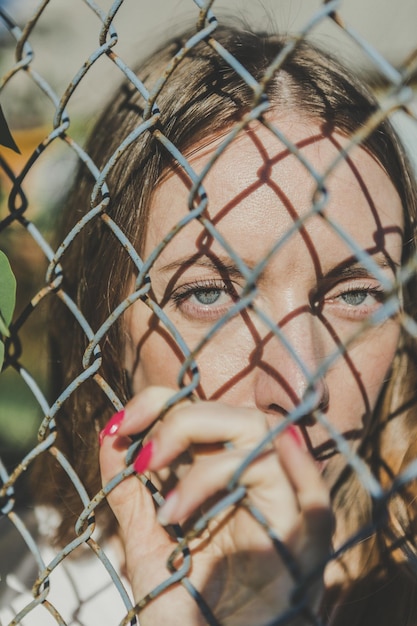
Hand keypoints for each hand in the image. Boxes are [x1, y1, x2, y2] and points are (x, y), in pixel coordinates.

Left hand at [99, 386, 331, 624]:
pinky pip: (311, 496)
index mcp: (224, 479)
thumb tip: (107, 436)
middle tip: (144, 457)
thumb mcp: (147, 544)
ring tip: (170, 510)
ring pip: (265, 440)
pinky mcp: (304, 542)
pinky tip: (236, 479)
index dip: (161, 403)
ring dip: (209, 463)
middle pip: (240, 416)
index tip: (118, 425)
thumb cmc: (184, 610)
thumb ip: (129, 492)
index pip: (205, 412)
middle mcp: (257, 484)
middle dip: (183, 421)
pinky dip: (287, 473)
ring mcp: (284, 508)